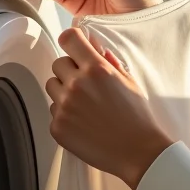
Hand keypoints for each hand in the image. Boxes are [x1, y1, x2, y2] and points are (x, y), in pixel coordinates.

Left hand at [46, 27, 172, 189]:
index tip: (75, 45)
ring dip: (64, 89)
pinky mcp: (57, 126)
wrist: (136, 151)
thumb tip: (94, 47)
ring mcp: (64, 106)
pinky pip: (53, 110)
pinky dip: (64, 113)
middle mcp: (77, 85)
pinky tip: (83, 120)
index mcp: (97, 69)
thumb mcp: (129, 81)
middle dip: (70, 69)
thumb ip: (108, 61)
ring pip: (52, 86)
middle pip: (58, 63)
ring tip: (84, 103)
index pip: (69, 39)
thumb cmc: (137, 116)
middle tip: (86, 82)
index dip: (72, 40)